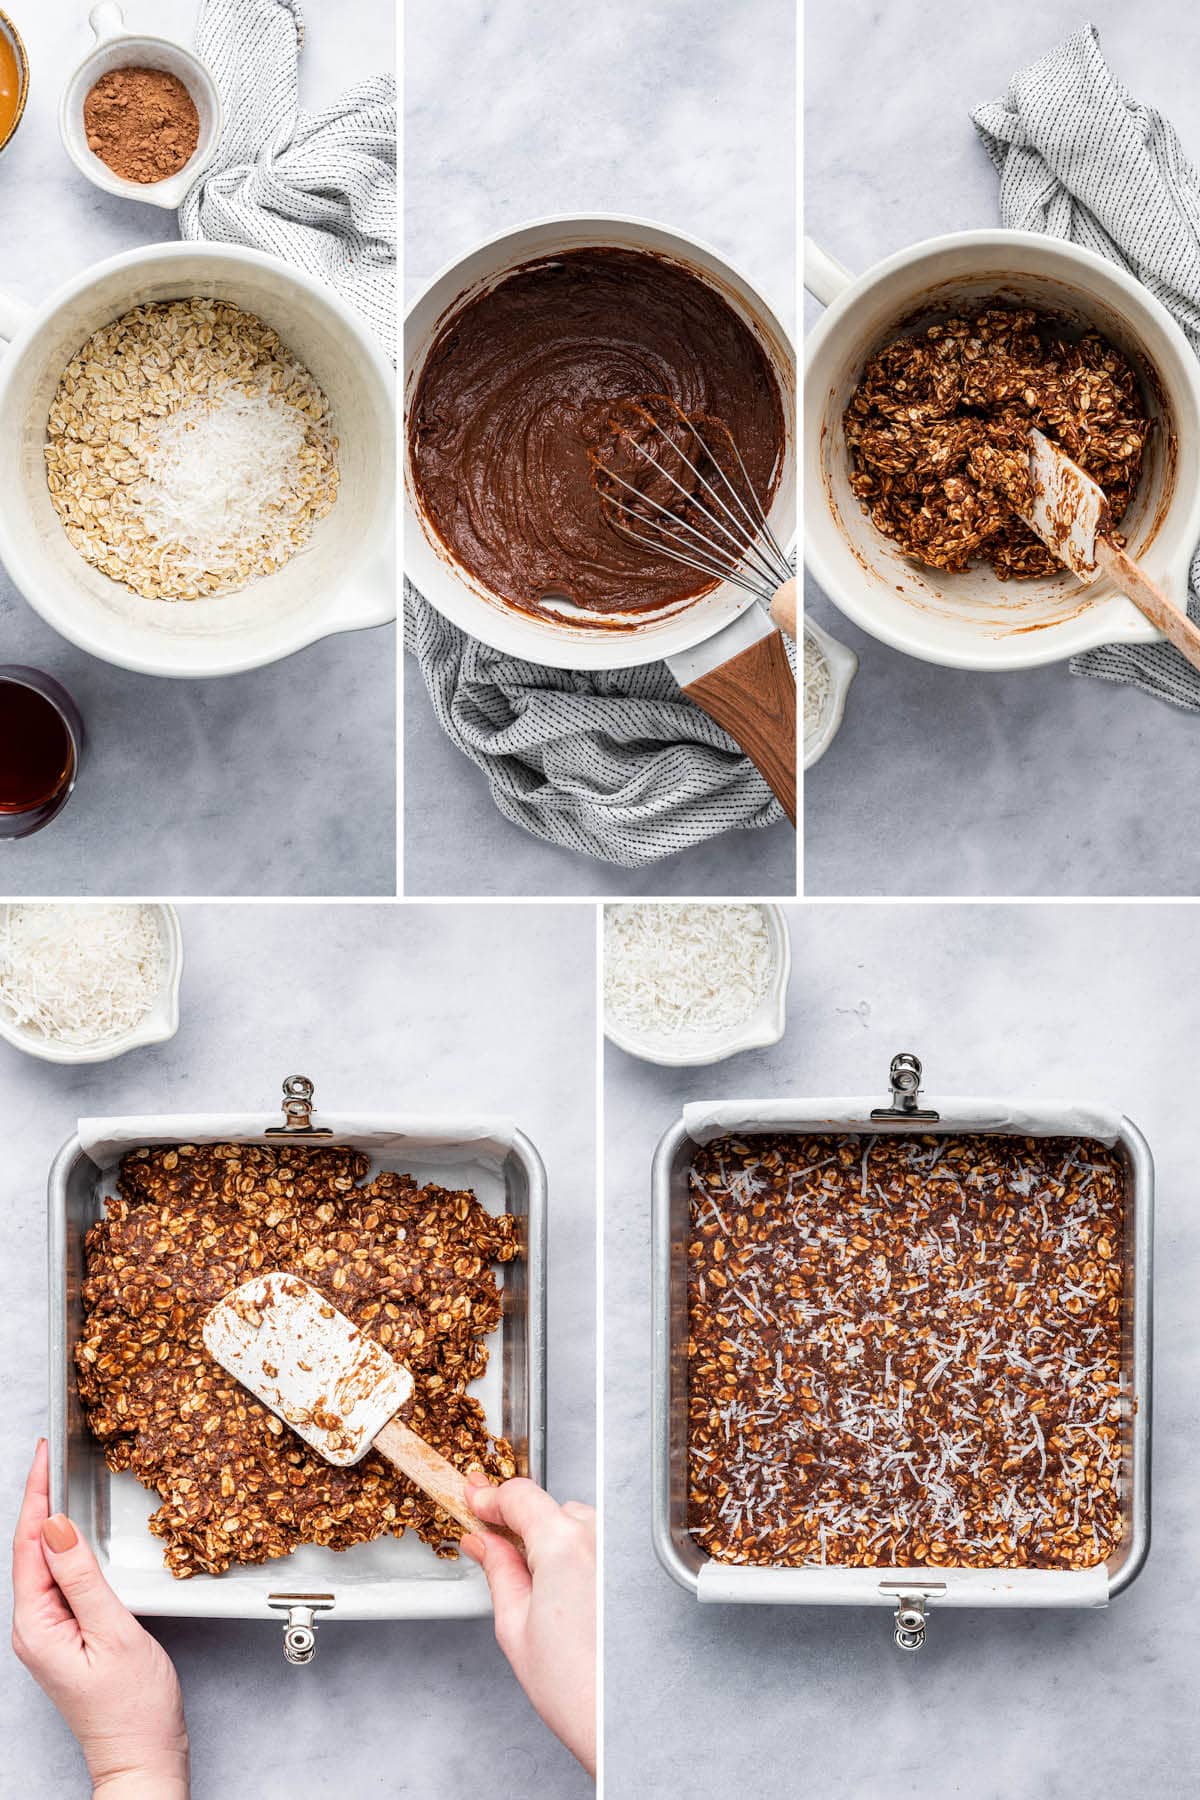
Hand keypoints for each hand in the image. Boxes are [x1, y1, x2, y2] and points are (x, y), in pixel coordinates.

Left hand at [11, 1440, 189, 1798]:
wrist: (142, 1757)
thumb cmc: (132, 1707)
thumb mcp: (113, 1633)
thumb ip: (83, 1578)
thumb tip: (58, 1527)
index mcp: (37, 1625)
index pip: (30, 1544)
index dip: (37, 1495)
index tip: (44, 1454)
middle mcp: (34, 1628)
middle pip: (30, 1550)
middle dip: (39, 1499)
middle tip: (50, 1455)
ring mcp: (48, 1634)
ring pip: (43, 1564)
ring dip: (50, 1521)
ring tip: (58, 1480)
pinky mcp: (66, 1637)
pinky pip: (59, 1581)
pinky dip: (65, 1549)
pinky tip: (74, 1535)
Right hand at [461, 1476, 595, 1776]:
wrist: (622, 1721)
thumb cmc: (575, 1687)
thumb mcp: (514, 1626)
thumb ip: (498, 1569)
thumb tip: (483, 1541)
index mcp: (564, 1544)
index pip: (519, 1495)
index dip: (490, 1496)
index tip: (474, 1499)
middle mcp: (600, 1538)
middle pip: (549, 1509)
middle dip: (522, 1527)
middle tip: (499, 1555)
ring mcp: (623, 1551)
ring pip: (577, 1524)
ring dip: (555, 1541)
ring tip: (543, 1591)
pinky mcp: (638, 1568)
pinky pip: (601, 1544)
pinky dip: (581, 1555)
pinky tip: (572, 1594)